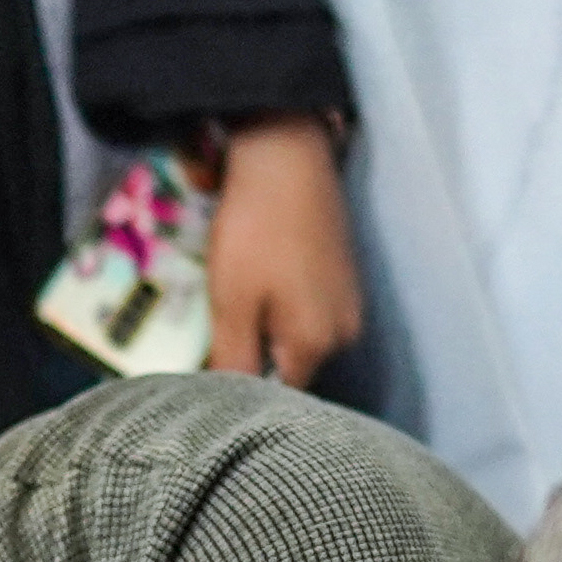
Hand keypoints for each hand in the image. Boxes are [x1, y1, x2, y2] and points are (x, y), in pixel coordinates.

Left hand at [201, 117, 365, 389]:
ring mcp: (350, 301)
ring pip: (300, 335)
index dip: (243, 389)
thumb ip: (234, 360)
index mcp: (318, 344)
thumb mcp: (233, 302)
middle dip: (256, 356)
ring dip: (269, 328)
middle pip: (292, 365)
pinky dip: (283, 304)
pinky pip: (310, 309)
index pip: (280, 394)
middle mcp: (345, 331)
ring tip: (236, 300)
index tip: (211, 373)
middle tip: (217, 330)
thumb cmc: (255, 232)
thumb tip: (231, 404)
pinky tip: (261, 278)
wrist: (287, 156)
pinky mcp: (345, 274)